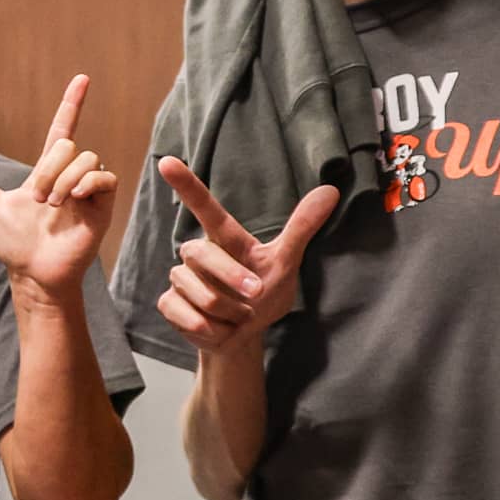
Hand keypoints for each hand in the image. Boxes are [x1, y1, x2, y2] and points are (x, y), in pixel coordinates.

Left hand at [0, 73, 117, 293]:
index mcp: (46, 172)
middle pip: (69, 145)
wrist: (34, 273)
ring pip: (86, 158)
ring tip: (52, 205)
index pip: (62, 129)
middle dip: (51, 168)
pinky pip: (105, 177)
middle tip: (40, 198)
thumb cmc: (15, 244)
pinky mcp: (102, 206)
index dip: (72, 105)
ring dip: (64, 179)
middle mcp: (69, 176)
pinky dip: (88, 182)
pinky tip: (73, 197)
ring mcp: (87, 190)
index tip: (82, 79)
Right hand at [153, 159, 337, 352]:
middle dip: (232, 278)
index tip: (168, 162)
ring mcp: (180, 278)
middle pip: (203, 255)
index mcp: (224, 239)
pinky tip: (217, 329)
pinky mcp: (169, 304)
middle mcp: (198, 254)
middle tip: (256, 295)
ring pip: (200, 293)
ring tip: (238, 316)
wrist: (245, 338)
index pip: (205, 208)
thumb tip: (331, 189)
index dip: (187, 185)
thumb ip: (302, 227)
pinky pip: (188, 316)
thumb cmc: (264, 295)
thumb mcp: (286, 262)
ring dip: (228, 312)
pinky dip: (211, 329)